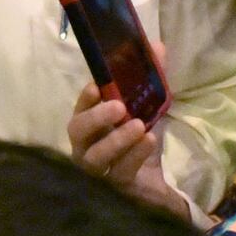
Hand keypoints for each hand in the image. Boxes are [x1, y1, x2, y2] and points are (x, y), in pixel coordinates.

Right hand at [66, 79, 188, 214]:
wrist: (152, 186)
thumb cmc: (140, 145)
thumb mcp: (149, 111)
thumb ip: (151, 81)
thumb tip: (158, 46)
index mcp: (90, 127)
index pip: (79, 109)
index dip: (84, 99)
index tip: (96, 85)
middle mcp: (85, 147)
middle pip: (77, 132)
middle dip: (95, 117)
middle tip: (119, 106)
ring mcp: (96, 170)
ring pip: (94, 156)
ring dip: (116, 139)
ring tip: (138, 125)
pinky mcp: (112, 189)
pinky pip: (119, 172)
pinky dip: (134, 156)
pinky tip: (148, 142)